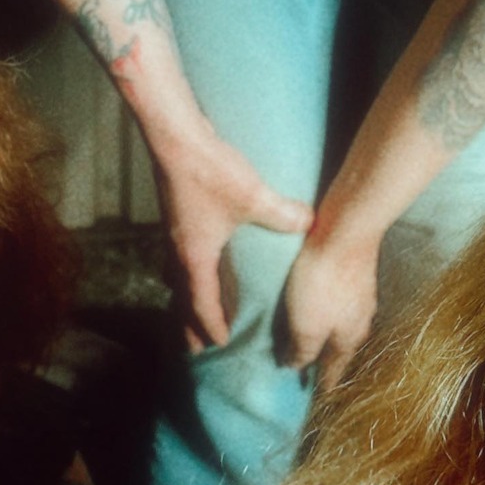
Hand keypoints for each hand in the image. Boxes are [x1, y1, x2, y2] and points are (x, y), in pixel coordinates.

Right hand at [158, 134, 310, 346]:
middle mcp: (179, 249)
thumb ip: (283, 214)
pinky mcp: (175, 215)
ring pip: (176, 277)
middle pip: (181, 298)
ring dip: (184, 298)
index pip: (201, 303)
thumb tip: (310, 224)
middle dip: (189, 324)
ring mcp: (173, 232)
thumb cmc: (209, 171)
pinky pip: (178, 257)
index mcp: (195, 256)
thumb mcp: (252, 196)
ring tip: (191, 310)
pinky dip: (186, 272)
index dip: (211, 325)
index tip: (221, 344)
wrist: (174, 136)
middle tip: (194, 348)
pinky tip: (198, 261)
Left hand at [278, 233, 380, 390]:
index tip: (316, 397)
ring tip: (313, 337)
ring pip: (343, 323)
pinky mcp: (356, 272)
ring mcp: (362, 295)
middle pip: (341, 347)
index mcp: (348, 339)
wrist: (347, 229)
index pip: (334, 370)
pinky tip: (321, 303)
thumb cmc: (323, 281)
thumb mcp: (306, 325)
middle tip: (311, 369)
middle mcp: (360, 320)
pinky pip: (341, 301)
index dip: (324, 385)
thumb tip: (296, 366)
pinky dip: (329, 309)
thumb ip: (302, 350)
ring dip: (328, 333)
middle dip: (327, 359)